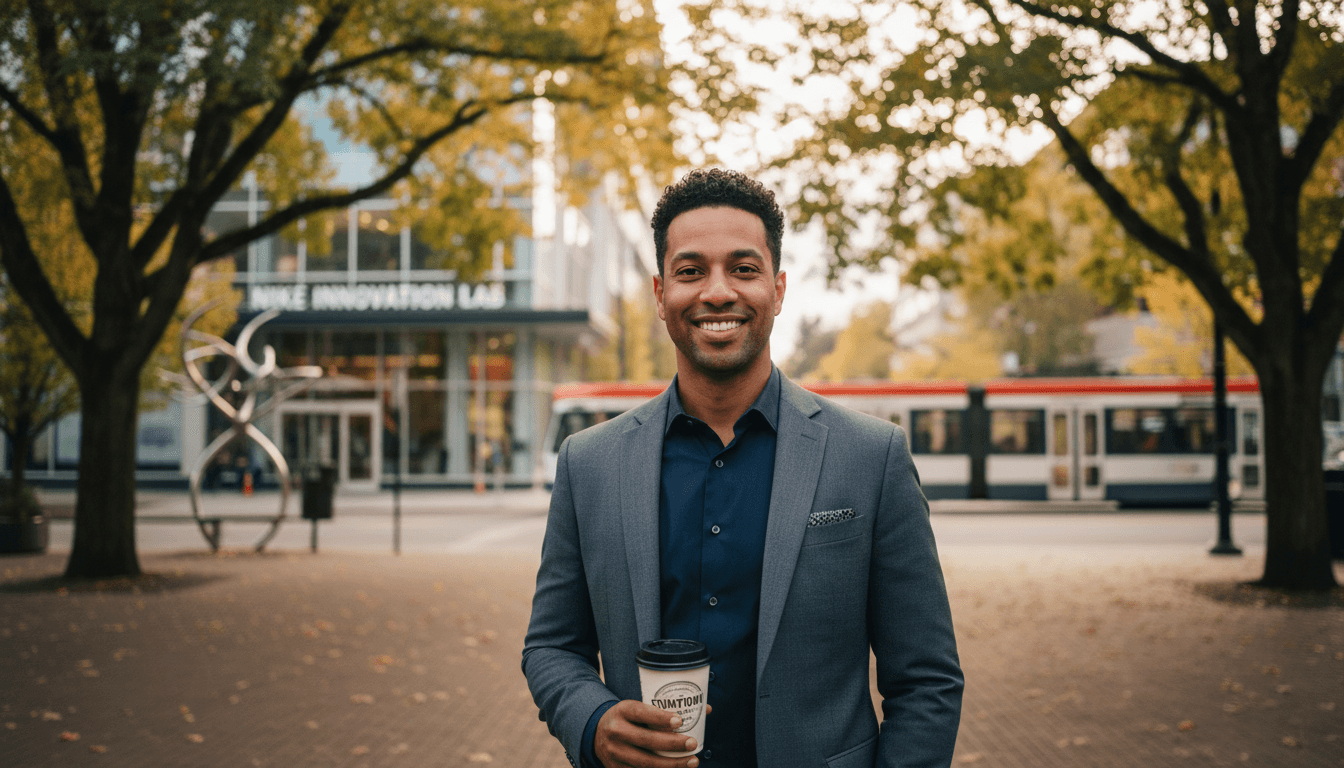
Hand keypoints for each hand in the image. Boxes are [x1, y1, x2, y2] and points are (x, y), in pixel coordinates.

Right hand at [594, 700, 711, 767]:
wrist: (597, 733)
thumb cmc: (629, 719)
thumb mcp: (638, 708)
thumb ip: (666, 709)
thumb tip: (706, 709)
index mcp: (622, 710)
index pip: (641, 713)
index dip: (660, 718)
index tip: (679, 721)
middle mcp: (615, 731)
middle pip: (646, 740)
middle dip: (672, 744)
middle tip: (692, 743)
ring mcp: (614, 753)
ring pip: (645, 762)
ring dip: (671, 765)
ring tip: (693, 761)